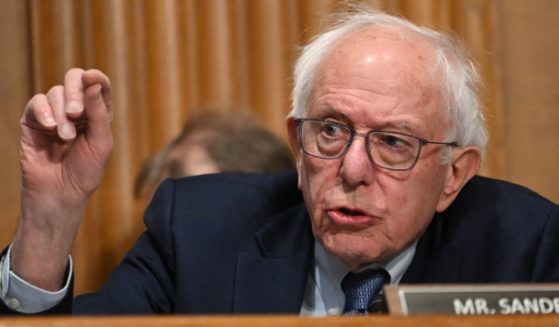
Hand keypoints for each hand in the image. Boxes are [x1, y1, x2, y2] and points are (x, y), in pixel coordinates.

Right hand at [11, 68, 112, 290]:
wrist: (60, 193)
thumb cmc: (86, 171)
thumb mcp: (101, 142)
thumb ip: (98, 113)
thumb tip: (92, 82)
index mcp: (97, 113)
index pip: (98, 85)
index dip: (96, 78)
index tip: (92, 78)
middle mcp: (76, 110)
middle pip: (74, 79)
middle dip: (75, 91)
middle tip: (77, 113)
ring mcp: (53, 113)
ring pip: (55, 92)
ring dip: (62, 113)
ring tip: (66, 137)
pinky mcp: (33, 121)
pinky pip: (36, 103)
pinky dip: (44, 112)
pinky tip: (50, 128)